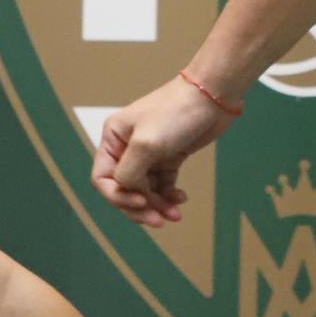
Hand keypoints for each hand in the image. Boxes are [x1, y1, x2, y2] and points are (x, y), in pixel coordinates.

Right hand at [91, 76, 239, 227]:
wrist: (213, 96)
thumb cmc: (176, 113)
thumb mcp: (145, 144)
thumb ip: (128, 172)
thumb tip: (125, 191)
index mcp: (114, 138)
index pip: (102, 179)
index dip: (118, 196)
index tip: (141, 201)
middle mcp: (127, 147)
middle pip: (124, 189)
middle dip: (140, 207)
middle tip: (159, 220)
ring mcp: (149, 153)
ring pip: (145, 190)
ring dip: (157, 205)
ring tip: (175, 214)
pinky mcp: (169, 156)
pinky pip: (162, 185)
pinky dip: (169, 196)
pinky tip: (180, 199)